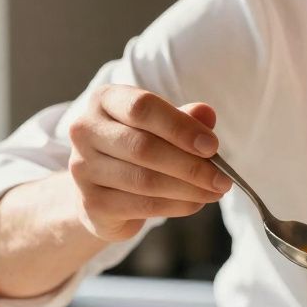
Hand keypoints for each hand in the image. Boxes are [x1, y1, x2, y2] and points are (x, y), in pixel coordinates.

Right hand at [65, 84, 230, 241]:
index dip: (180, 127)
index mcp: (104, 101)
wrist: (101, 190)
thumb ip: (183, 119)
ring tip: (215, 191)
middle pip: (144, 147)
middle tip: (223, 178)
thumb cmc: (135, 148)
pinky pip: (142, 205)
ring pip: (145, 180)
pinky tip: (195, 203)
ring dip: (188, 189)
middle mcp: (85, 131)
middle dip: (191, 165)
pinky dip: (176, 206)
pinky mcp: (92, 203)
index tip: (212, 145)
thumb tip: (206, 114)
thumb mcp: (161, 127)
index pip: (143, 107)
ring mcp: (83, 169)